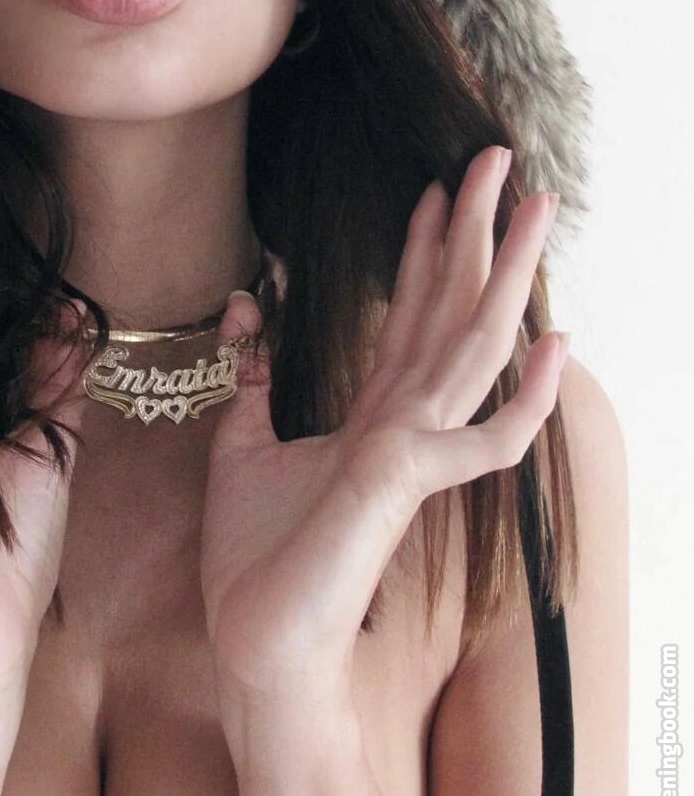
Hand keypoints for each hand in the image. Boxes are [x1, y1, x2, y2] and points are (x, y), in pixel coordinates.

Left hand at [199, 144, 567, 714]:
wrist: (255, 639)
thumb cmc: (256, 557)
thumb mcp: (240, 443)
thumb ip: (252, 379)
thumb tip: (247, 309)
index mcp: (373, 412)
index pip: (410, 313)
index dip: (424, 249)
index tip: (435, 189)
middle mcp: (406, 422)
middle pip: (452, 307)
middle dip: (476, 230)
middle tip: (499, 156)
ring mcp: (416, 450)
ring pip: (475, 345)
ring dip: (507, 275)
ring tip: (535, 206)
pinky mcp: (411, 482)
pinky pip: (489, 439)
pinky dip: (526, 398)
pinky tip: (555, 345)